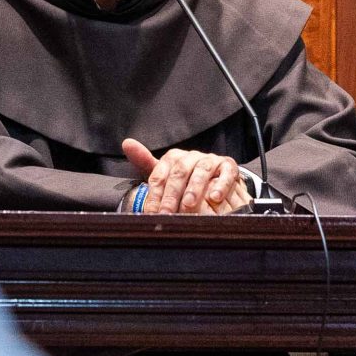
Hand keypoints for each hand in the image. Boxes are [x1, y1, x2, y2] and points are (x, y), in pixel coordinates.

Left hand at [121, 139, 251, 214]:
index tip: (152, 212)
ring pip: (202, 169)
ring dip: (194, 187)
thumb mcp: (165, 174)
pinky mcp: (229, 166)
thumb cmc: (185, 180)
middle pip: (179, 171)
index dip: (154, 193)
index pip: (160, 173)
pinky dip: (221, 184)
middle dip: (171, 194)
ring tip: (188, 204)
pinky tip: (215, 197)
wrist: (215, 178)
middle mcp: (192, 156)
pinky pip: (227, 172)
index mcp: (174, 158)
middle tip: (167, 213)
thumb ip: (145, 162)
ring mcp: (211, 160)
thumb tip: (127, 143)